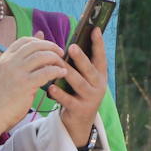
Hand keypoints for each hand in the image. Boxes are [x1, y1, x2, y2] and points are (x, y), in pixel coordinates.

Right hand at [0, 39, 68, 131]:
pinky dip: (56, 71)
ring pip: (42, 56)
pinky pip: (46, 72)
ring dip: (55, 59)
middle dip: (51, 47)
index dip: (40, 41)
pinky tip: (61, 74)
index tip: (49, 48)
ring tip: (62, 65)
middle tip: (60, 53)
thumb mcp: (8, 72)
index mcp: (5, 58)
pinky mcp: (25, 84)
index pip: (25, 40)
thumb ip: (22, 58)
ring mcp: (17, 72)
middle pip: (35, 45)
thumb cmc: (2, 96)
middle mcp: (10, 62)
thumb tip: (39, 35)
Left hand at [46, 28, 107, 146]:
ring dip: (68, 73)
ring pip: (79, 83)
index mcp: (99, 74)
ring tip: (58, 64)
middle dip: (81, 58)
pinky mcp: (80, 109)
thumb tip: (70, 40)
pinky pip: (68, 100)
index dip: (98, 43)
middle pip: (90, 69)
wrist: (80, 122)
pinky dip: (59, 94)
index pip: (100, 56)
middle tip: (72, 46)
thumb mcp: (82, 77)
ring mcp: (90, 98)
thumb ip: (77, 62)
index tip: (94, 29)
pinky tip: (50, 88)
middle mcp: (98, 85)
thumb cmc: (78, 93)